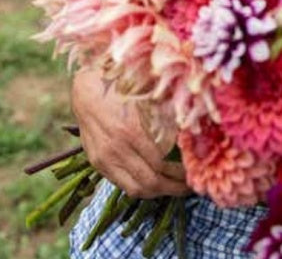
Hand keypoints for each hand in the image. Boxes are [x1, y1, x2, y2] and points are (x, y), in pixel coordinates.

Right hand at [71, 67, 190, 198]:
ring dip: (157, 192)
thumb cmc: (123, 89)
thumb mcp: (148, 99)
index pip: (160, 165)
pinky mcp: (97, 164)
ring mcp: (104, 159)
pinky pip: (121, 184)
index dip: (179, 173)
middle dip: (172, 188)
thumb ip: (166, 118)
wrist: (88, 90)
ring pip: (134, 189)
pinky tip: (153, 181)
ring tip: (173, 187)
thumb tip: (191, 133)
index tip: (193, 172)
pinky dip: (139, 187)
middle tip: (189, 187)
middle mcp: (116, 150)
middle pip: (149, 182)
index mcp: (131, 131)